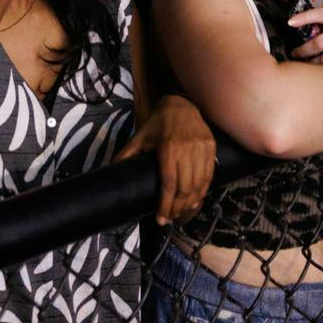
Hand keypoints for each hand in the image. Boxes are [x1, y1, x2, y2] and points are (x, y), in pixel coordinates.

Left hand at [114, 96, 214, 224]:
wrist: (181, 103)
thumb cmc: (158, 123)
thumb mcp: (140, 136)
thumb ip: (127, 154)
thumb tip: (110, 169)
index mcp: (168, 147)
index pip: (169, 183)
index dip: (166, 204)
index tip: (161, 219)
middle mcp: (186, 149)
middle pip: (185, 188)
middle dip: (177, 208)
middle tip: (170, 218)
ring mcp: (201, 148)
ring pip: (199, 184)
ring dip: (191, 203)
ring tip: (181, 213)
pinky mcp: (211, 147)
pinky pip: (209, 175)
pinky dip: (203, 191)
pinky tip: (196, 200)